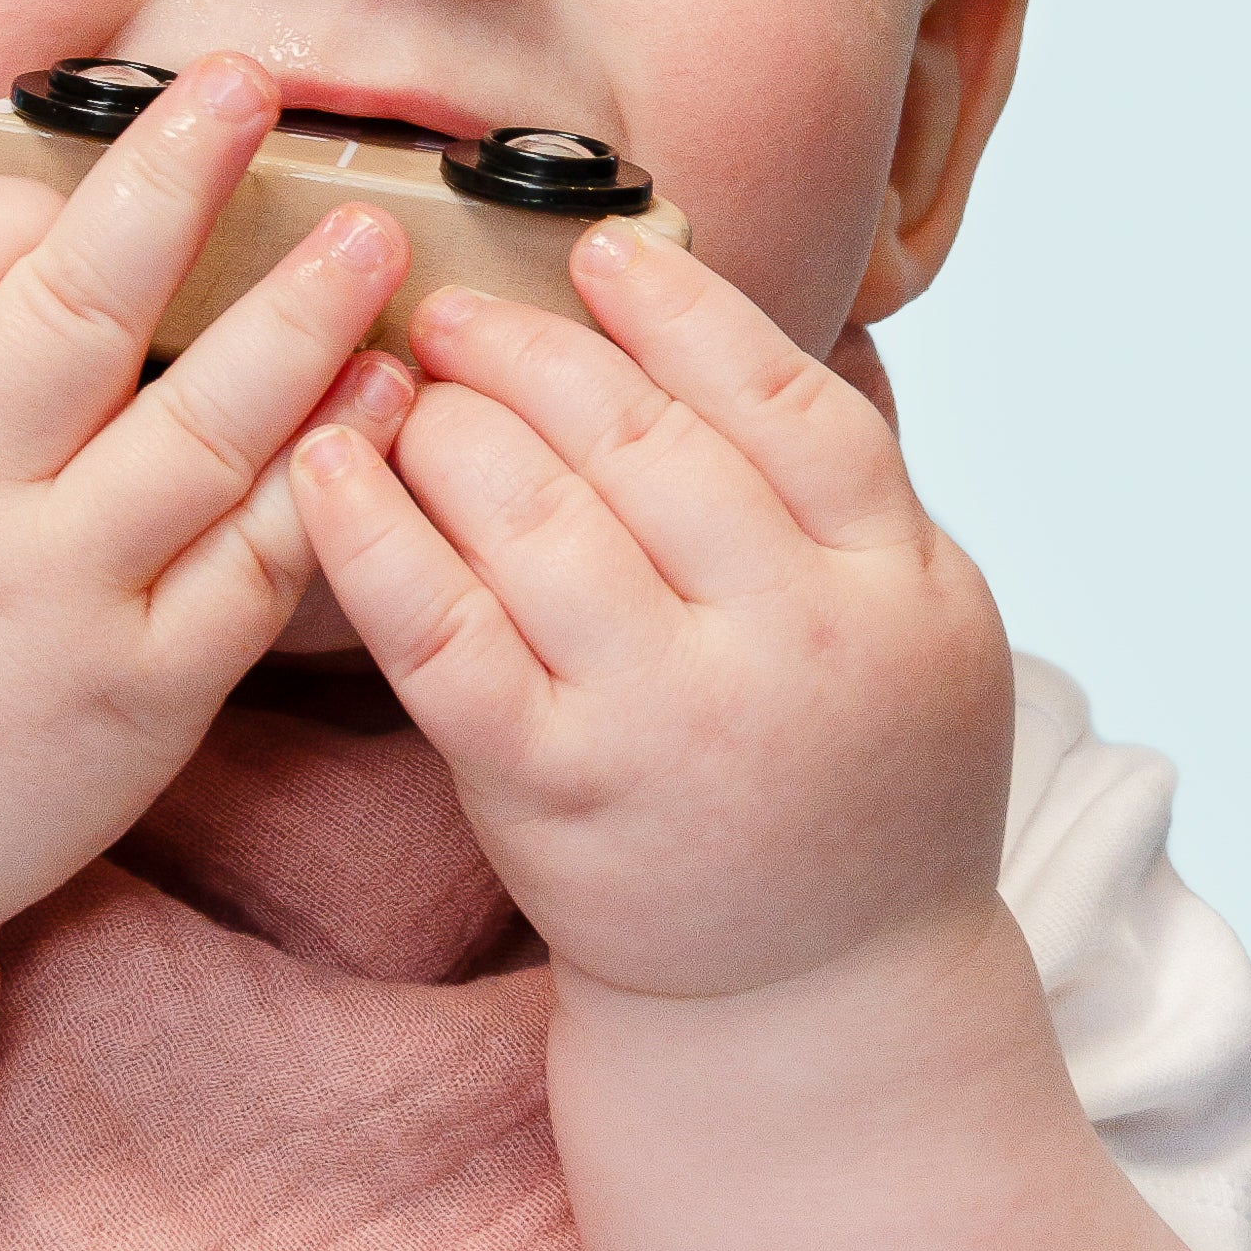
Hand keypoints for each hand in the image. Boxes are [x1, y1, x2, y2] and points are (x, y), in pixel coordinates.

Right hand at [0, 53, 411, 937]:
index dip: (29, 193)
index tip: (104, 153)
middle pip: (81, 306)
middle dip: (175, 178)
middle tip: (257, 83)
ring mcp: (53, 599)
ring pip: (200, 427)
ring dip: (297, 316)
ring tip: (370, 233)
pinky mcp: (137, 693)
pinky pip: (251, 564)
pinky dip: (327, 472)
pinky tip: (385, 399)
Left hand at [291, 222, 1010, 1001]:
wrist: (814, 1000)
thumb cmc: (853, 786)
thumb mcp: (926, 624)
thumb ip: (850, 490)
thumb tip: (760, 323)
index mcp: (893, 581)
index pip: (781, 399)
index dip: (681, 310)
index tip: (597, 250)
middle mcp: (790, 641)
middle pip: (643, 443)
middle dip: (530, 352)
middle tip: (452, 311)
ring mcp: (666, 718)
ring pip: (534, 516)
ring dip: (449, 422)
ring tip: (402, 385)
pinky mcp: (552, 788)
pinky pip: (440, 635)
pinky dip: (371, 537)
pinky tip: (325, 466)